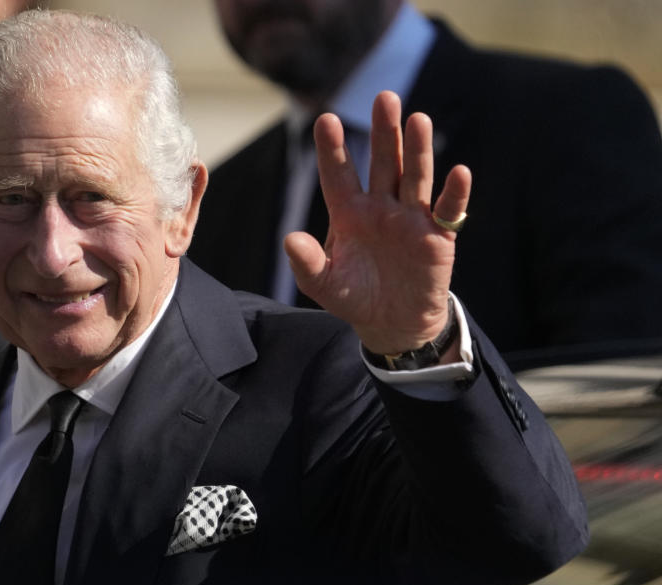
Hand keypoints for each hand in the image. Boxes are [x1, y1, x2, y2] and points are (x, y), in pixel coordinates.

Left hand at [285, 91, 470, 354]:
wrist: (392, 323)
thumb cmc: (355, 297)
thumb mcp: (324, 285)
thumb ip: (306, 263)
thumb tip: (289, 239)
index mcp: (349, 213)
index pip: (339, 175)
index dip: (333, 149)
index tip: (326, 119)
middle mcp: (381, 207)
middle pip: (383, 163)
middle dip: (384, 132)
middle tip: (384, 97)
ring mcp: (411, 218)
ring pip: (414, 177)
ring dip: (417, 150)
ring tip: (417, 119)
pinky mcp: (438, 236)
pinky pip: (448, 210)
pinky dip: (455, 193)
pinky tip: (459, 172)